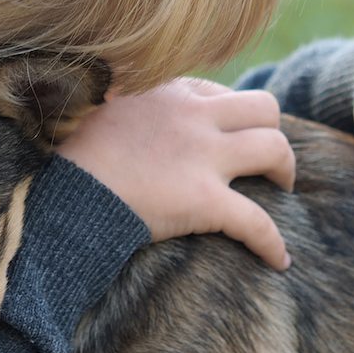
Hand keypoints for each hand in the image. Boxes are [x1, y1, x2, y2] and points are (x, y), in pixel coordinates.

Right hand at [58, 78, 295, 267]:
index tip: (226, 137)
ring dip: (285, 171)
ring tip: (283, 191)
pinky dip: (273, 243)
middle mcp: (194, 118)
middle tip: (267, 161)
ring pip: (276, 150)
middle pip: (264, 108)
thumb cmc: (72, 162)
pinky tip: (280, 260)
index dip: (230, 116)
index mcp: (167, 95)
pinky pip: (257, 222)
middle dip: (273, 132)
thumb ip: (123, 106)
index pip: (219, 92)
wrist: (67, 196)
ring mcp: (204, 158)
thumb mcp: (98, 114)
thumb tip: (120, 106)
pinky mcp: (205, 202)